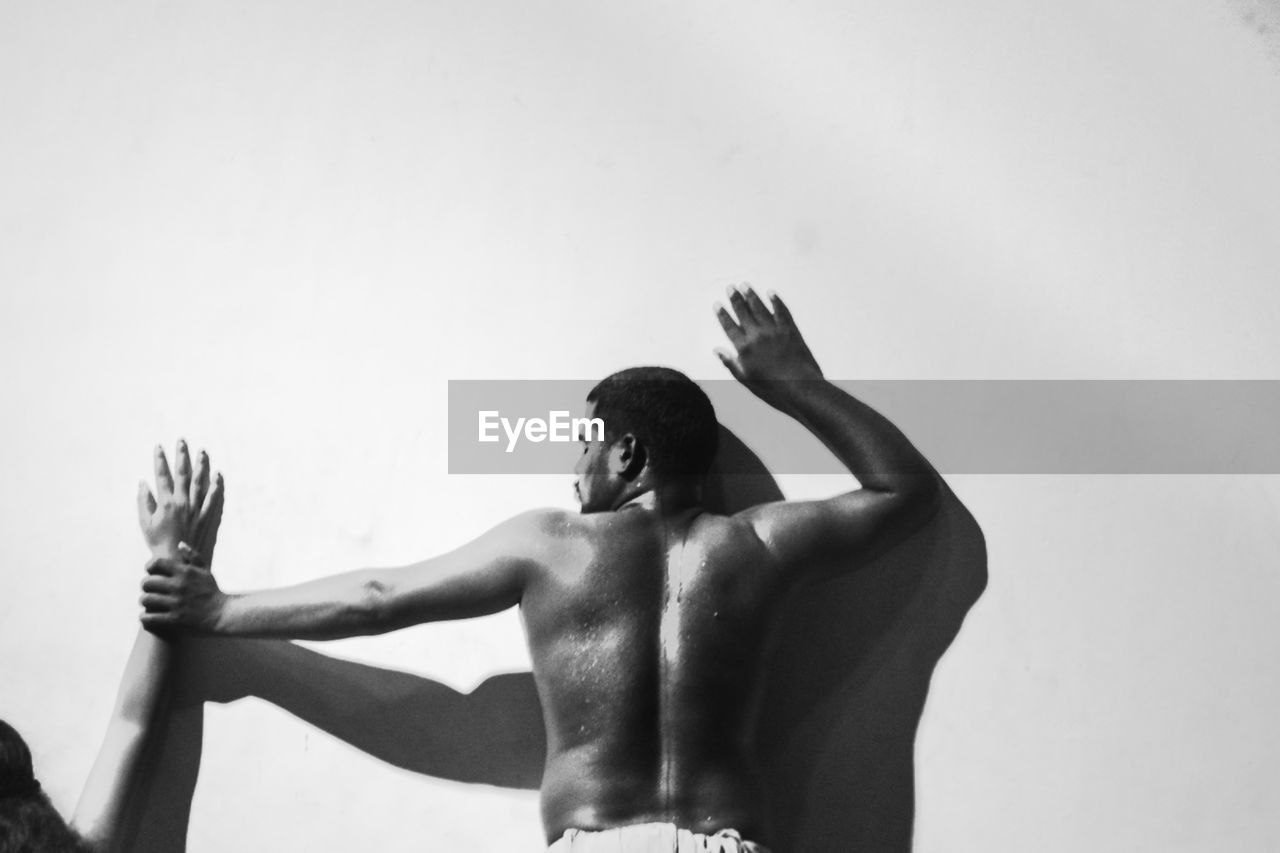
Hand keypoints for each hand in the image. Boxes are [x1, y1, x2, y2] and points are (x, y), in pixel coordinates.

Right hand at [136, 441, 224, 562]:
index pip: (162, 475)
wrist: (179, 561)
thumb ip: (144, 502)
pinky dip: (217, 484)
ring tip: (202, 451)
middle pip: (183, 473)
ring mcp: (198, 508)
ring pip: (201, 481)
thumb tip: (143, 483)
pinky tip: (218, 474)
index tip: (159, 447)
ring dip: (201, 465)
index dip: (160, 460)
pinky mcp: (209, 516)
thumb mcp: (145, 524)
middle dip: (181, 455)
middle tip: (182, 441)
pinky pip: (215, 497)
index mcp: (166, 503)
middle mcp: (183, 502)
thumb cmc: (158, 544)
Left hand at [140, 542, 225, 633]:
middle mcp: (179, 586)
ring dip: (145, 602)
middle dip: (146, 586)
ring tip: (149, 603)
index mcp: (185, 572)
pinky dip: (145, 618)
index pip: (157, 563)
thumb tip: (180, 544)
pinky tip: (149, 617)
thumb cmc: (213, 591)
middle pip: (147, 582)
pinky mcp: (175, 619)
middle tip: (150, 590)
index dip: (150, 567)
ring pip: (146, 600)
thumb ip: (193, 556)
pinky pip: (150, 617)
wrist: (223, 613)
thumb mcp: (205, 571)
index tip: (152, 573)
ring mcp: (176, 603)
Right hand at [715, 284, 822, 403]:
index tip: (718, 304)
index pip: (730, 327)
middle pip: (744, 313)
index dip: (723, 315)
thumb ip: (731, 363)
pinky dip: (776, 301)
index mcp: (744, 348)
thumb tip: (717, 350)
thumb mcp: (746, 379)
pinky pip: (782, 311)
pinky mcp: (790, 330)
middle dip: (736, 299)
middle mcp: (757, 335)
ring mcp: (774, 331)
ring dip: (752, 296)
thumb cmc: (772, 388)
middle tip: (730, 287)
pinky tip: (771, 293)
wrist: (799, 387)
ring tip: (745, 285)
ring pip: (760, 308)